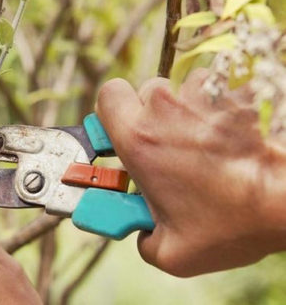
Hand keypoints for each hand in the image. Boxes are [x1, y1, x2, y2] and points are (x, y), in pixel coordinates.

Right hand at [96, 69, 285, 276]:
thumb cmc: (235, 221)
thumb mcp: (175, 253)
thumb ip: (143, 240)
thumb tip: (142, 232)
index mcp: (140, 140)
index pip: (108, 96)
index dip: (113, 111)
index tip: (121, 131)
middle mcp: (167, 109)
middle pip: (147, 92)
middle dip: (152, 115)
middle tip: (167, 146)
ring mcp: (203, 95)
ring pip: (183, 91)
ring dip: (187, 113)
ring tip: (206, 146)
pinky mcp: (235, 90)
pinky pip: (215, 91)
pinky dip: (217, 109)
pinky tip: (231, 137)